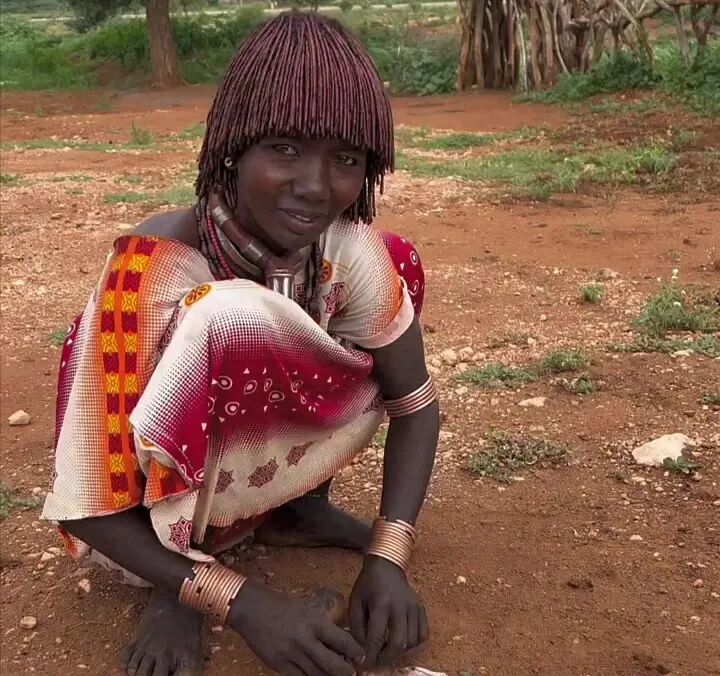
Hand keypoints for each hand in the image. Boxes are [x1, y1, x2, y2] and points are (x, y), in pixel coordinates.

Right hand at [228, 581, 363, 674]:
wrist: (252, 608)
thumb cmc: (281, 605)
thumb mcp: (306, 610)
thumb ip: (320, 626)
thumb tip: (339, 639)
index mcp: (313, 621)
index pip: (341, 640)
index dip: (355, 651)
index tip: (362, 656)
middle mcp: (304, 639)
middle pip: (331, 664)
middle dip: (345, 671)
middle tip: (352, 672)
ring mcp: (290, 654)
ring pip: (316, 674)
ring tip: (335, 674)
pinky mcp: (278, 665)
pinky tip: (315, 675)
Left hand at [348, 556, 428, 667]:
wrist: (387, 565)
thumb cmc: (368, 584)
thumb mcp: (355, 601)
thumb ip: (357, 626)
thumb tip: (361, 649)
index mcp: (381, 603)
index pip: (377, 637)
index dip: (370, 654)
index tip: (364, 662)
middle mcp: (400, 606)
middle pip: (399, 643)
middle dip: (387, 658)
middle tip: (378, 660)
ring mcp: (414, 607)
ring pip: (412, 642)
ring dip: (400, 652)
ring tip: (388, 649)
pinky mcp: (421, 608)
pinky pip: (423, 634)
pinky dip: (414, 644)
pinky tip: (403, 641)